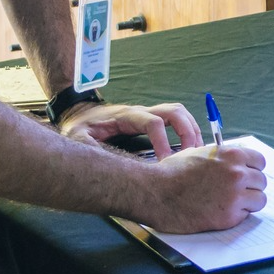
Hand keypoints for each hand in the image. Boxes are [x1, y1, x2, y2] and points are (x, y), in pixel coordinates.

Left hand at [59, 101, 202, 157]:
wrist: (79, 112)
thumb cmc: (80, 124)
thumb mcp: (76, 135)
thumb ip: (86, 146)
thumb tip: (97, 162)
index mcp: (126, 116)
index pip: (153, 123)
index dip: (163, 142)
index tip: (166, 162)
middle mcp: (141, 111)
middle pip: (174, 111)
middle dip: (187, 131)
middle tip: (191, 155)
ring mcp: (148, 113)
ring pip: (180, 112)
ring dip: (192, 129)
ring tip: (197, 152)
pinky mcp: (152, 119)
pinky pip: (177, 119)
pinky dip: (189, 130)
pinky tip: (191, 148)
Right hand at [144, 144, 267, 233]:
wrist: (156, 192)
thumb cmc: (172, 172)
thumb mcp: (200, 153)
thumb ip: (222, 157)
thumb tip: (235, 162)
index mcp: (231, 155)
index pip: (260, 162)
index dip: (252, 170)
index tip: (246, 176)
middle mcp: (237, 173)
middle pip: (261, 181)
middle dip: (250, 187)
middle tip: (236, 193)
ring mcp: (235, 195)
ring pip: (260, 199)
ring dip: (248, 202)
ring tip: (231, 204)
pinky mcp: (229, 216)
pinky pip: (246, 215)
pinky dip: (237, 216)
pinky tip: (220, 212)